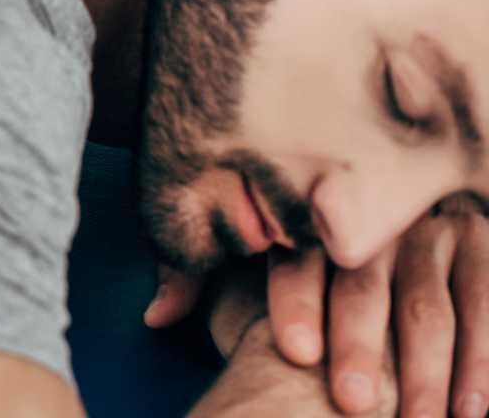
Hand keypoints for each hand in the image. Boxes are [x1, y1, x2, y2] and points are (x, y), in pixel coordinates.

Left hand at [149, 193, 488, 416]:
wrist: (370, 217)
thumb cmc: (295, 259)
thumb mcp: (246, 259)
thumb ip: (198, 278)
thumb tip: (154, 315)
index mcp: (310, 212)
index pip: (297, 256)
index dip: (295, 303)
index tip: (294, 352)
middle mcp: (373, 215)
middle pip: (365, 284)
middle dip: (362, 345)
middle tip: (352, 403)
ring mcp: (433, 228)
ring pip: (430, 303)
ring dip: (425, 367)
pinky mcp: (482, 246)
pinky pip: (485, 301)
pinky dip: (481, 359)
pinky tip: (471, 408)